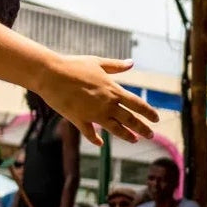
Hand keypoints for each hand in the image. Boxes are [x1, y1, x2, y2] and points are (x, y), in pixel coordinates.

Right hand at [35, 55, 158, 146]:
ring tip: (134, 140)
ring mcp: (94, 114)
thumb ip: (116, 66)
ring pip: (115, 129)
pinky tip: (100, 144)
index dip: (148, 112)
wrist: (50, 74)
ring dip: (126, 136)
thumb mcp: (98, 63)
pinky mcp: (80, 120)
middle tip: (150, 135)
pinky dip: (96, 139)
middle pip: (130, 120)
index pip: (137, 104)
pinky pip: (90, 133)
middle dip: (142, 128)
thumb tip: (131, 63)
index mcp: (113, 91)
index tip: (156, 119)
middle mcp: (107, 105)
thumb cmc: (74, 65)